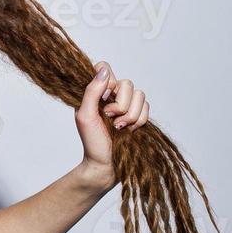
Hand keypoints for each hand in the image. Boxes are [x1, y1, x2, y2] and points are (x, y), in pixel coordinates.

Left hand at [75, 61, 149, 188]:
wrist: (106, 165)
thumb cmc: (92, 142)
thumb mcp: (84, 116)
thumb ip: (91, 91)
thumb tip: (103, 71)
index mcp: (95, 92)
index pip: (104, 67)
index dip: (108, 80)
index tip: (104, 97)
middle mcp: (112, 95)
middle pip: (127, 83)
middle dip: (120, 105)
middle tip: (110, 118)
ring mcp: (127, 104)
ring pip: (140, 95)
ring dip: (129, 115)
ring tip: (118, 127)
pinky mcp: (139, 115)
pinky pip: (147, 108)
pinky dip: (138, 121)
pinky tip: (128, 131)